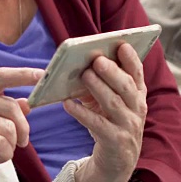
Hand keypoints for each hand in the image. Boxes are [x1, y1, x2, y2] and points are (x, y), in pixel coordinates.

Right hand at [0, 67, 43, 181]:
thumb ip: (0, 108)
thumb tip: (27, 101)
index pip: (0, 76)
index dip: (23, 74)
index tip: (42, 74)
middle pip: (11, 106)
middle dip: (23, 127)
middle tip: (22, 141)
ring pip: (9, 126)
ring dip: (12, 145)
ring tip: (1, 151)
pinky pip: (2, 143)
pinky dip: (5, 155)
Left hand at [64, 43, 146, 181]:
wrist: (116, 160)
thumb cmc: (109, 122)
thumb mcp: (108, 103)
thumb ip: (100, 85)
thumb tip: (80, 65)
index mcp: (136, 96)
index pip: (137, 75)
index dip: (131, 60)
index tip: (122, 45)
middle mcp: (136, 109)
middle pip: (127, 87)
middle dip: (112, 72)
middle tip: (97, 59)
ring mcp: (128, 126)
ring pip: (114, 104)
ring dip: (98, 87)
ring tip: (84, 75)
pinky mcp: (115, 141)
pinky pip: (97, 125)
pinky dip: (81, 113)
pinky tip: (67, 104)